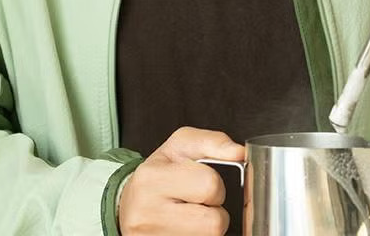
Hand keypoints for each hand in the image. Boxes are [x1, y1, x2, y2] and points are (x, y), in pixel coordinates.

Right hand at [118, 126, 244, 235]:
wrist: (129, 204)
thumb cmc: (158, 174)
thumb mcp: (181, 146)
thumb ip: (214, 142)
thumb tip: (239, 153)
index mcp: (152, 178)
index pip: (210, 186)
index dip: (215, 185)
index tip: (203, 184)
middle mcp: (148, 213)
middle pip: (215, 223)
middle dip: (215, 211)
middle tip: (200, 203)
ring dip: (209, 228)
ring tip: (193, 216)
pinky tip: (187, 228)